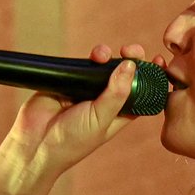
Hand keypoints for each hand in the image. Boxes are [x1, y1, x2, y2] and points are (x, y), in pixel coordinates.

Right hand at [5, 42, 150, 178]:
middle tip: (133, 52)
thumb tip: (131, 65)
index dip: (153, 77)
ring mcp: (90, 89)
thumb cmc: (72, 140)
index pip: (145, 93)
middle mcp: (108, 101)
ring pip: (108, 66)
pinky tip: (96, 55)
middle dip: (134, 60)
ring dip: (113, 55)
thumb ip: (117, 93)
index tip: (160, 62)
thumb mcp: (101, 119)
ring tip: (108, 54)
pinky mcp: (72, 80)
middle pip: (128, 75)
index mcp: (122, 114)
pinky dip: (95, 56)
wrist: (35, 142)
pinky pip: (87, 63)